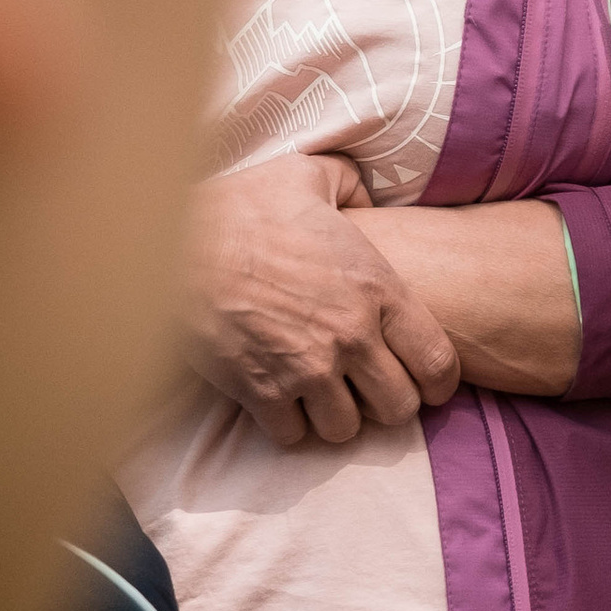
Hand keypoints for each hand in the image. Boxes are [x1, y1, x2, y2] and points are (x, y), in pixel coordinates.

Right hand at [181, 154, 459, 449]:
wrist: (170, 240)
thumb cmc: (240, 206)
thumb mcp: (308, 175)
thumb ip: (351, 185)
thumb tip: (368, 195)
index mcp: (377, 288)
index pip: (440, 365)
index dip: (438, 383)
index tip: (425, 384)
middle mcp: (351, 335)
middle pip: (400, 409)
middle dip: (386, 404)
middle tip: (366, 388)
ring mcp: (306, 368)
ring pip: (346, 430)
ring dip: (335, 416)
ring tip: (321, 394)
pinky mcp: (259, 390)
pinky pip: (293, 435)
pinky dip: (288, 423)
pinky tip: (279, 398)